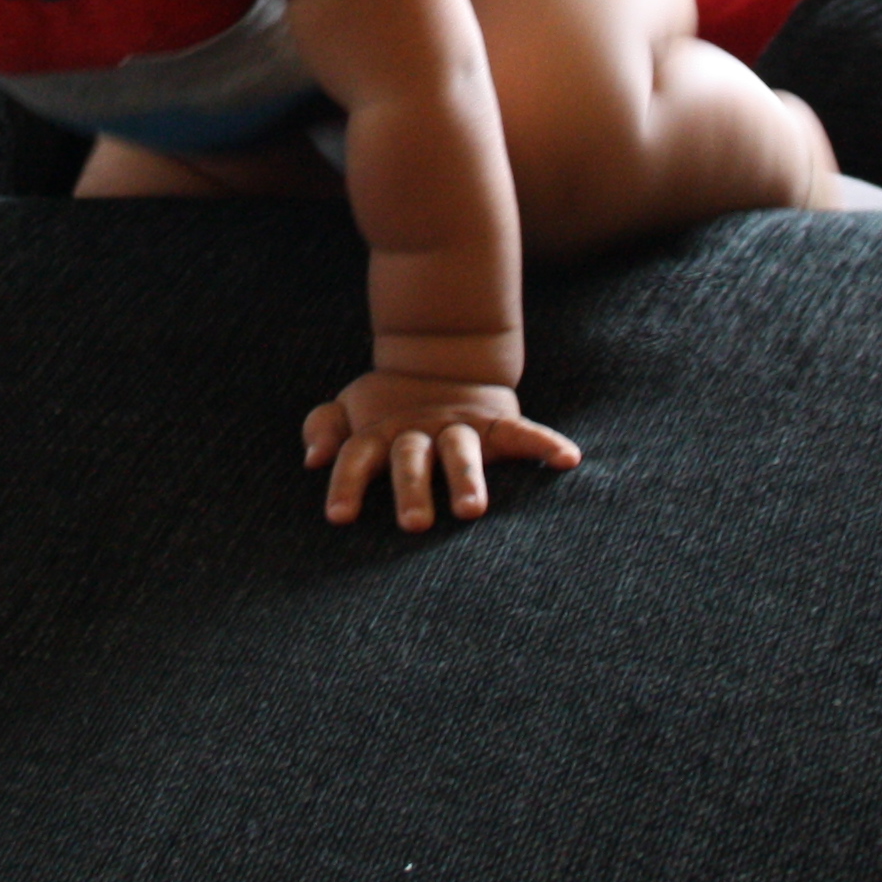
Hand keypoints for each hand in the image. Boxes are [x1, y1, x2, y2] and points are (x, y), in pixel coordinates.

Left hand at [302, 371, 579, 530]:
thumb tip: (312, 458)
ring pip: (462, 452)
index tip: (339, 517)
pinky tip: (568, 461)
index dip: (347, 483)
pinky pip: (524, 433)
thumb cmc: (387, 407)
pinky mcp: (497, 422)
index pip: (358, 456)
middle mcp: (419, 430)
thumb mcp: (350, 409)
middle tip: (414, 525)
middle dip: (411, 490)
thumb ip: (326, 428)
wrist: (440, 357)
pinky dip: (545, 444)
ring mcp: (460, 426)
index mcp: (380, 432)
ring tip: (473, 511)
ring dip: (466, 479)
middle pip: (411, 459)